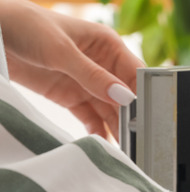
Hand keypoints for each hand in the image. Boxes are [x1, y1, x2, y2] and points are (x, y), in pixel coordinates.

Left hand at [0, 0, 143, 137]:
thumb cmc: (26, 26)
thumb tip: (125, 98)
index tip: (147, 120)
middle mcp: (103, 65)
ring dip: (117, 129)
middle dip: (131, 118)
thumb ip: (93, 76)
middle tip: (138, 142)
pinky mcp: (70, 97)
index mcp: (108, 46)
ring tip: (125, 150)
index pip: (136, 75)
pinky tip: (104, 145)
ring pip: (110, 110)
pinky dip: (97, 132)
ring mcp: (87, 83)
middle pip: (125, 97)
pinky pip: (90, 118)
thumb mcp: (60, 51)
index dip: (143, 96)